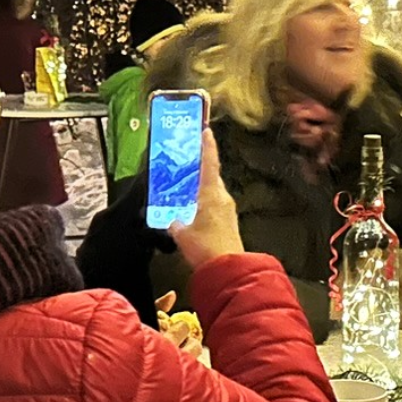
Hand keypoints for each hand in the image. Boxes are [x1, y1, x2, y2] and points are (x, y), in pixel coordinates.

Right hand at [170, 130, 244, 268]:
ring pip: (213, 193)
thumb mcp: (182, 235)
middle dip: (201, 170)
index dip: (207, 146)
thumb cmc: (206, 248)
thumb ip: (175, 224)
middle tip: (188, 163)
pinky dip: (205, 204)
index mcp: (211, 194)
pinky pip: (215, 207)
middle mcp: (223, 199)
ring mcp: (228, 212)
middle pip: (212, 178)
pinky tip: (194, 211)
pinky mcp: (229, 224)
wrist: (228, 270)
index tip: (206, 131)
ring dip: (202, 189)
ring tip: (187, 188)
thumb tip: (172, 222)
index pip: (209, 164)